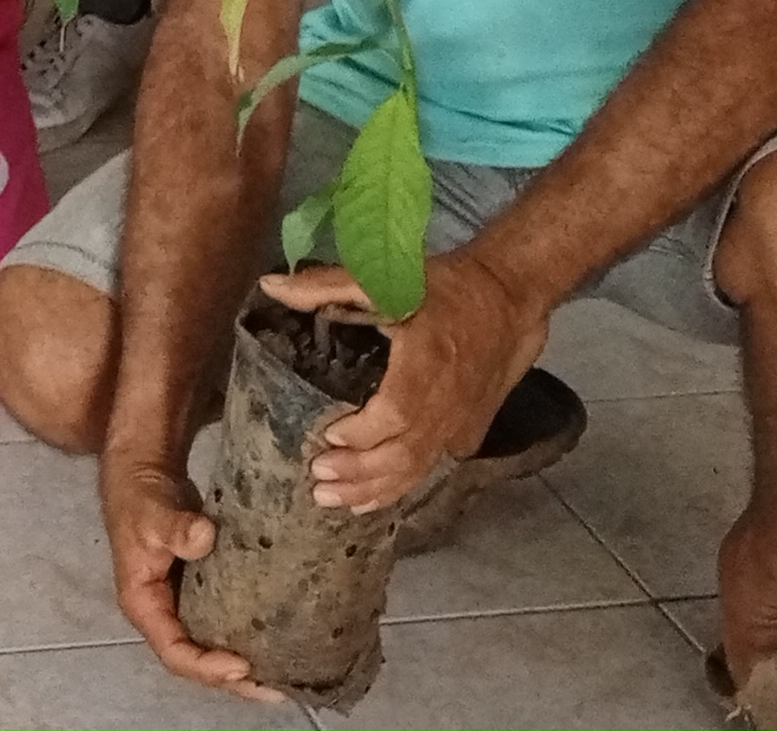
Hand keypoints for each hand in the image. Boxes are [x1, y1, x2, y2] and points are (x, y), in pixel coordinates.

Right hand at [99, 453, 272, 698]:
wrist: (143, 474)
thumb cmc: (141, 498)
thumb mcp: (152, 513)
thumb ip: (174, 528)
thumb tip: (204, 538)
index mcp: (145, 607)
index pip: (175, 652)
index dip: (207, 666)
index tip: (242, 665)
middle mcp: (165, 615)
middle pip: (199, 661)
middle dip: (236, 679)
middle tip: (278, 688)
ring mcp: (185, 605)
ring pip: (214, 647)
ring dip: (247, 666)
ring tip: (286, 676)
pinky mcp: (204, 591)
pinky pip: (226, 624)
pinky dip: (250, 635)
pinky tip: (281, 640)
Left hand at [264, 244, 546, 514]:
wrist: (507, 300)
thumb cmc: (441, 286)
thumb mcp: (385, 275)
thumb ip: (326, 284)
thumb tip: (269, 287)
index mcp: (426, 361)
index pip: (397, 411)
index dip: (363, 432)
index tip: (327, 436)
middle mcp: (446, 402)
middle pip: (403, 453)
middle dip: (358, 472)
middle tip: (317, 479)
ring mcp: (458, 423)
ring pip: (415, 469)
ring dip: (373, 489)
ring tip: (331, 500)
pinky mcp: (466, 433)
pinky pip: (429, 468)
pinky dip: (397, 488)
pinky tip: (368, 501)